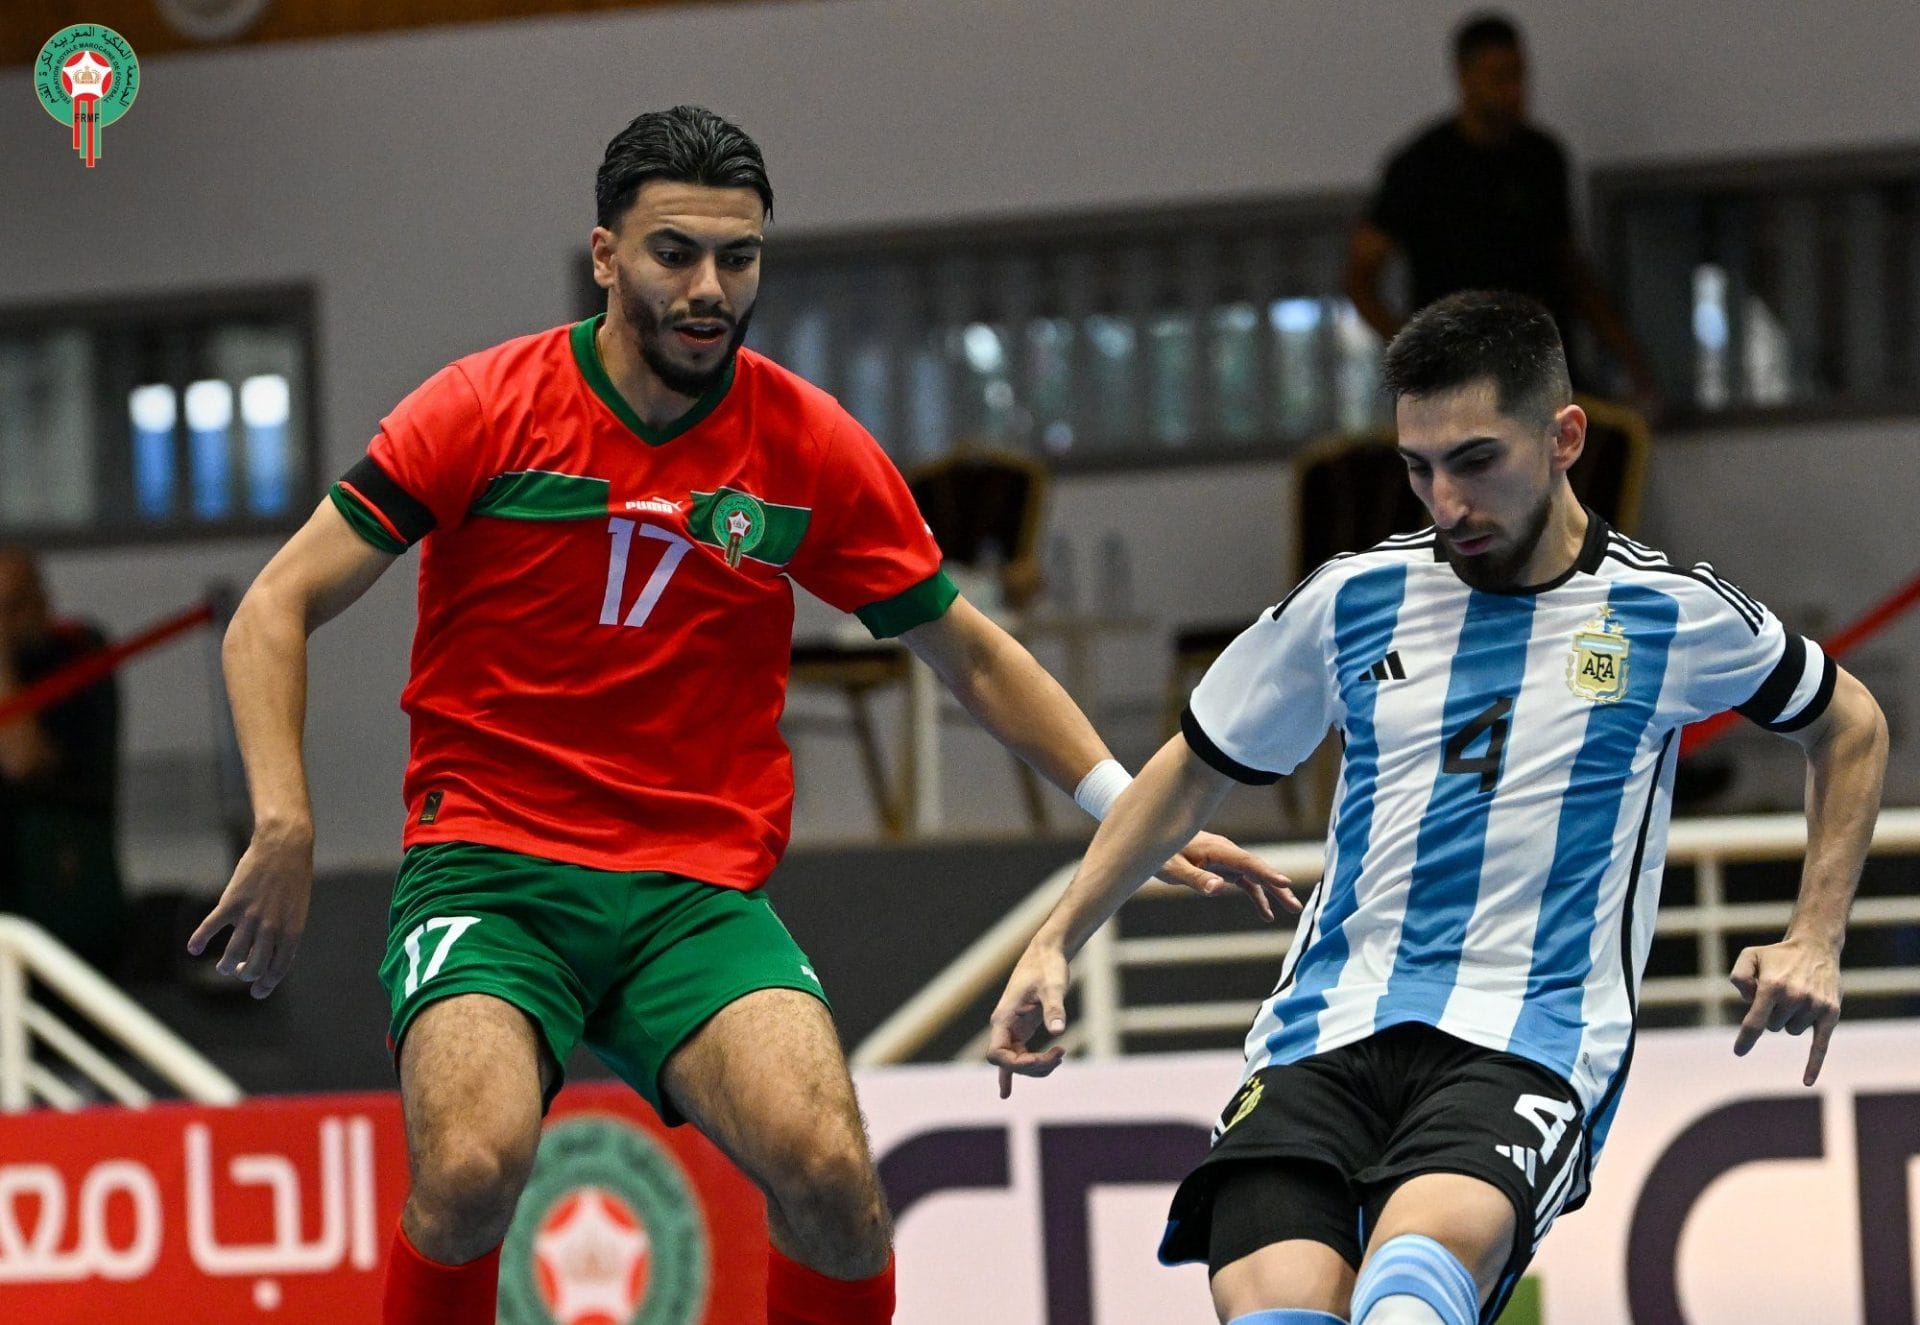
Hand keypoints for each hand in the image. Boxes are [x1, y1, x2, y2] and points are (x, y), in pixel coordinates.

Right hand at [189, 824, 314, 998]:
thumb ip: (284, 932)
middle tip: (238, 971)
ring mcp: (249, 916)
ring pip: (231, 954)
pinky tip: (193, 948)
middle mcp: (271, 927)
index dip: (266, 984)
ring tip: (222, 966)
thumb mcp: (297, 909)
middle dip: (244, 974)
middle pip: (252, 966)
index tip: (258, 992)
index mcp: (291, 930)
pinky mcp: (230, 903)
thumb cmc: (293, 878)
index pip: (278, 968)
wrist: (284, 846)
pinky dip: (199, 940)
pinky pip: (210, 928)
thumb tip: (267, 954)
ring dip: (224, 965)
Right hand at [987, 941, 1070, 1097]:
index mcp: (1003, 1018)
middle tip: (1061, 1054)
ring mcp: (1012, 1029)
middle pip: (1009, 1063)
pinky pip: (1017, 1055)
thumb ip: (1054, 1009)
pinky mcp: (1022, 1029)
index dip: (1016, 1066)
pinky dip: (1016, 1071)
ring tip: (1060, 1055)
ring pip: (1017, 1061)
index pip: (998, 1055)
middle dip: (1034, 1066)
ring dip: (1036, 1066)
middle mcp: (1003, 1026)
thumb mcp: (1053, 987)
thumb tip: (1058, 1030)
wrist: (1047, 953)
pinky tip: (1006, 1092)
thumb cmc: (1048, 967)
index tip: (1042, 1059)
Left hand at [1153, 831, 1299, 921]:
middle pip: (1257, 869)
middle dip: (1278, 885)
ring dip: (1273, 892)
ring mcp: (1226, 860)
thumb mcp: (1174, 868)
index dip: (1266, 872)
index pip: (1247, 862)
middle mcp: (1227, 852)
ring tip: (1292, 908)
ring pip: (1255, 876)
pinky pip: (1245, 882)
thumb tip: (1218, 889)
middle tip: (1295, 906)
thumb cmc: (1162, 854)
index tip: (1285, 882)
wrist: (1153, 841)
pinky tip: (1266, 914)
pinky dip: (1257, 896)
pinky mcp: (1223, 868)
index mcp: (1217, 849)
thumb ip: (1197, 878)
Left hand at [1730, 936, 1841, 1085]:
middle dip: (1771, 1014)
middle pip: (1772, 1027)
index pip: (1755, 1022)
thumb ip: (1739, 976)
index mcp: (1772, 987)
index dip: (1746, 1039)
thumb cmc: (1777, 955)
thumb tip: (1747, 1001)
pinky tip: (1806, 1081)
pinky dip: (1813, 1064)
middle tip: (1779, 993)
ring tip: (1795, 995)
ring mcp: (1814, 1006)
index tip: (1739, 1051)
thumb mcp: (1750, 956)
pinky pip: (1820, 1045)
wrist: (1816, 947)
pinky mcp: (1830, 1013)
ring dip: (1788, 1019)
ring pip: (1791, 1031)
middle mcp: (1794, 997)